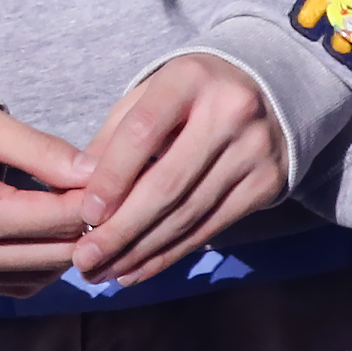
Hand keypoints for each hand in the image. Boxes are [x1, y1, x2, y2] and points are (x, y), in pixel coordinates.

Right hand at [0, 109, 91, 296]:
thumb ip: (42, 151)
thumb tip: (94, 173)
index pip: (57, 219)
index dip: (91, 200)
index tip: (110, 178)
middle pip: (53, 256)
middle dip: (85, 228)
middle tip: (102, 197)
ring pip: (37, 279)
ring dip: (64, 251)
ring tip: (75, 214)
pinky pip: (13, 288)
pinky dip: (38, 266)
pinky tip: (45, 235)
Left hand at [70, 55, 286, 288]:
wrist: (271, 90)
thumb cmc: (194, 91)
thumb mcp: (155, 91)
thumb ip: (117, 132)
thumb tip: (80, 185)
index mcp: (190, 78)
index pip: (145, 131)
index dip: (113, 176)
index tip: (86, 213)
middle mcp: (228, 112)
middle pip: (168, 183)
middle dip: (122, 228)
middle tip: (85, 260)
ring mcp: (252, 151)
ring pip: (188, 214)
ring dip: (142, 250)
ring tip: (105, 272)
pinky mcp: (266, 185)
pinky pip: (209, 228)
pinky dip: (170, 254)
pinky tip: (138, 269)